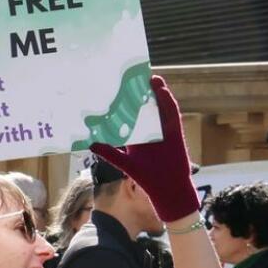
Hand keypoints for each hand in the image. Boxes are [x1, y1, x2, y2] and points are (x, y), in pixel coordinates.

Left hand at [90, 76, 198, 221]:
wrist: (168, 189)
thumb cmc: (147, 178)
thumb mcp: (126, 164)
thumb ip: (110, 153)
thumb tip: (92, 144)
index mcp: (137, 137)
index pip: (130, 117)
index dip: (125, 104)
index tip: (116, 90)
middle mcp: (150, 131)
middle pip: (145, 109)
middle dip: (140, 95)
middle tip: (132, 78)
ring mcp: (163, 131)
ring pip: (159, 109)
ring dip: (156, 94)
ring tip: (150, 78)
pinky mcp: (175, 132)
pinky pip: (171, 114)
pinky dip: (167, 102)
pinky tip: (162, 90)